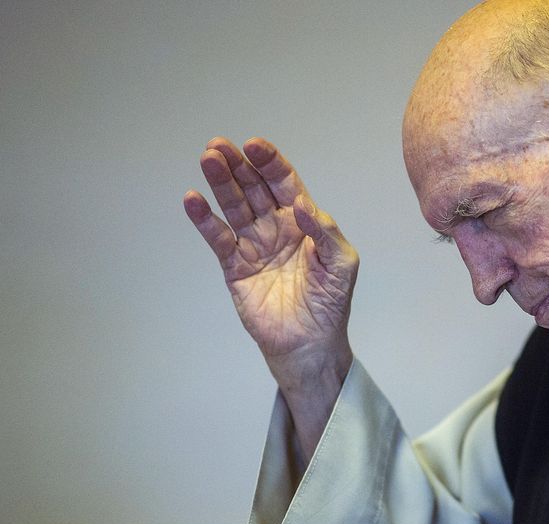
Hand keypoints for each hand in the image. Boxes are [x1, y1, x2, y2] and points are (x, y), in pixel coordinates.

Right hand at [184, 137, 357, 396]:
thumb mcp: (342, 263)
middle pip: (254, 188)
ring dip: (220, 183)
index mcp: (303, 221)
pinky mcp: (234, 266)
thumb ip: (325, 232)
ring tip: (208, 159)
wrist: (309, 342)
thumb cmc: (330, 302)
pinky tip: (194, 199)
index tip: (254, 145)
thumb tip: (301, 205)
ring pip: (233, 206)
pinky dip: (204, 219)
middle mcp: (275, 227)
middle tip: (219, 145)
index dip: (270, 163)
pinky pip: (218, 237)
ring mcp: (253, 244)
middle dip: (238, 165)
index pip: (284, 183)